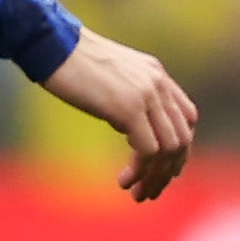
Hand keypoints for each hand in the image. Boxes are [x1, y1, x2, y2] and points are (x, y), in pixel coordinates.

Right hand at [45, 29, 199, 201]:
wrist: (52, 46)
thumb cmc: (71, 62)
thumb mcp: (112, 75)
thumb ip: (130, 94)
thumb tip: (131, 127)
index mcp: (156, 74)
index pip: (187, 117)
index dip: (179, 149)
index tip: (161, 170)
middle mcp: (158, 84)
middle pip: (182, 138)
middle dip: (168, 171)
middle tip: (149, 192)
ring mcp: (147, 95)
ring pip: (169, 149)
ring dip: (155, 177)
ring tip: (137, 194)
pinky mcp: (130, 108)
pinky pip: (148, 150)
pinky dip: (139, 171)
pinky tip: (123, 181)